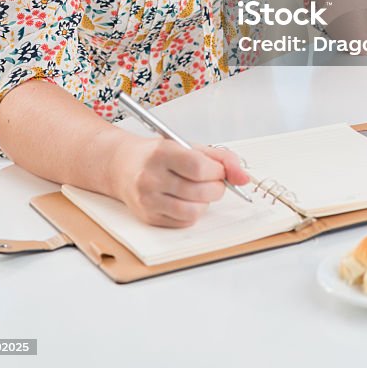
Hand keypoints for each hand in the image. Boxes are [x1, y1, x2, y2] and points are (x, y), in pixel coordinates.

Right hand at [111, 133, 250, 226]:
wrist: (122, 166)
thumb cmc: (158, 154)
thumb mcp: (187, 145)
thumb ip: (220, 157)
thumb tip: (244, 177)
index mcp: (161, 153)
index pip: (198, 167)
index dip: (217, 171)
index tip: (219, 170)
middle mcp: (151, 177)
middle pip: (199, 191)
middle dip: (216, 187)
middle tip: (213, 181)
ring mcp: (148, 200)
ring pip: (193, 211)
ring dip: (205, 202)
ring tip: (200, 191)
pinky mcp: (148, 217)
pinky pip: (183, 222)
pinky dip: (193, 212)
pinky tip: (187, 200)